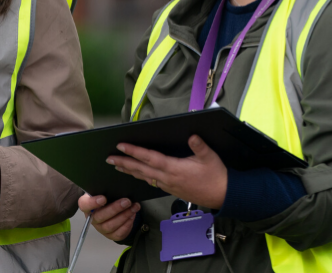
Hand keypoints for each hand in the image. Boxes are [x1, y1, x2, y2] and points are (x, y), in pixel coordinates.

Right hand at [78, 194, 139, 241]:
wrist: (111, 208)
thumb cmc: (107, 197)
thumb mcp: (104, 191)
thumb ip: (106, 189)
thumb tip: (116, 186)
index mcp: (87, 205)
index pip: (84, 205)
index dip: (92, 203)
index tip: (103, 198)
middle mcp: (92, 218)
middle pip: (100, 216)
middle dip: (115, 208)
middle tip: (127, 201)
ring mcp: (101, 229)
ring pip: (111, 225)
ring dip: (124, 216)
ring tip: (134, 207)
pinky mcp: (111, 235)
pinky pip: (119, 233)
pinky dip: (127, 224)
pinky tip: (132, 215)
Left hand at [106, 135, 226, 208]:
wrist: (223, 196)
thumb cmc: (216, 176)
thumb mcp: (210, 158)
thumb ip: (200, 146)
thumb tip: (192, 135)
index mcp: (174, 169)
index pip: (149, 158)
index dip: (134, 152)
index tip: (121, 146)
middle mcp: (167, 178)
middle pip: (141, 169)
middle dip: (124, 163)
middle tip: (109, 158)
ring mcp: (168, 185)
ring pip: (144, 177)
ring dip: (129, 171)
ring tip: (116, 166)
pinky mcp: (170, 190)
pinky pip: (150, 182)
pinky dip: (140, 177)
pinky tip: (135, 174)